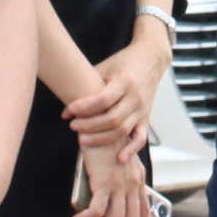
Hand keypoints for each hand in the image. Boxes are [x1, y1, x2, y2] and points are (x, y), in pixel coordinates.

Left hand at [67, 22, 170, 151]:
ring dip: (102, 138)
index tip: (70, 110)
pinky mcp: (146, 118)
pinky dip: (131, 149)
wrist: (151, 58)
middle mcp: (136, 97)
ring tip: (83, 140)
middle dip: (90, 126)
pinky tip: (118, 157)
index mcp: (125, 82)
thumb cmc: (124, 62)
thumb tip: (65, 113)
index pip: (104, 99)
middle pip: (112, 119)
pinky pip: (141, 138)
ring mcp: (142, 109)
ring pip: (123, 131)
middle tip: (74, 126)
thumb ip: (86, 88)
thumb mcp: (104, 68)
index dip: (86, 107)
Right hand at [71, 141, 144, 216]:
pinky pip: (96, 211)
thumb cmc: (104, 140)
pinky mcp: (103, 182)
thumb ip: (121, 177)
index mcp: (138, 178)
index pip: (146, 208)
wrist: (97, 122)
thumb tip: (112, 198)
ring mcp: (119, 184)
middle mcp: (132, 183)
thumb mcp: (119, 160)